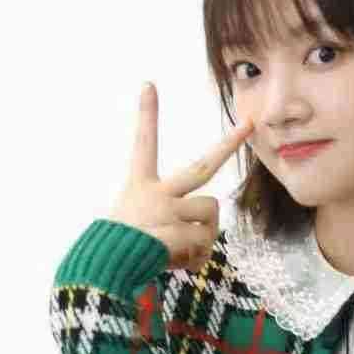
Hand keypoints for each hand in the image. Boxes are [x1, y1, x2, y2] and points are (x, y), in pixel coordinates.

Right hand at [107, 82, 254, 271]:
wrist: (104, 268)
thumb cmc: (118, 250)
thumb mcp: (136, 226)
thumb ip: (170, 223)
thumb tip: (202, 239)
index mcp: (139, 185)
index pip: (144, 144)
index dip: (147, 114)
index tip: (149, 85)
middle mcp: (157, 192)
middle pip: (203, 166)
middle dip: (228, 145)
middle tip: (248, 124)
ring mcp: (170, 210)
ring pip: (210, 212)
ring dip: (203, 233)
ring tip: (178, 248)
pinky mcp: (179, 231)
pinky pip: (205, 242)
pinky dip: (195, 258)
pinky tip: (175, 263)